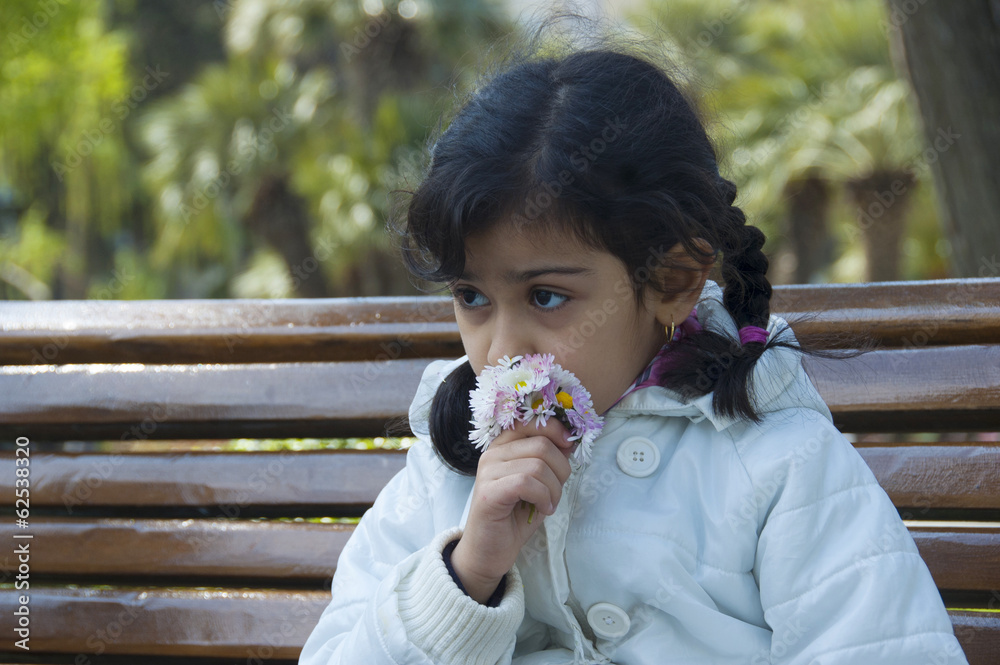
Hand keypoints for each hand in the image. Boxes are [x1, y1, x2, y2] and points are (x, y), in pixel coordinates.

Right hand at [450, 417, 574, 602]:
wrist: (489, 552)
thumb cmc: (515, 517)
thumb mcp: (539, 484)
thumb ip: (550, 461)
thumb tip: (568, 441)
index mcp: (504, 446)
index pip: (531, 421)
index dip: (555, 429)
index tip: (569, 445)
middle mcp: (492, 453)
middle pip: (541, 445)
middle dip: (561, 470)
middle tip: (557, 492)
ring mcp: (487, 471)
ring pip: (537, 465)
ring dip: (554, 488)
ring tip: (549, 504)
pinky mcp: (488, 492)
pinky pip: (526, 483)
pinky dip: (543, 497)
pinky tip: (543, 509)